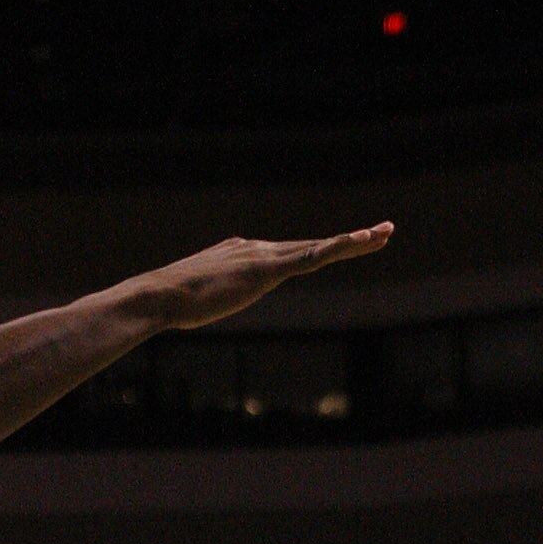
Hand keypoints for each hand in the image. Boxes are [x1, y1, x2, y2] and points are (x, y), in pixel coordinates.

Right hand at [144, 226, 392, 333]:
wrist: (157, 296)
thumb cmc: (166, 305)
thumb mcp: (192, 302)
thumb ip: (201, 299)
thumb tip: (186, 311)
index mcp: (240, 255)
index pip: (286, 254)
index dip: (316, 251)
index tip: (335, 249)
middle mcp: (255, 248)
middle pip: (309, 246)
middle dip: (348, 240)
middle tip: (381, 232)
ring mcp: (262, 256)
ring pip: (318, 247)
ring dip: (355, 241)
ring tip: (384, 234)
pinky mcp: (266, 269)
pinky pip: (312, 256)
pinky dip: (339, 246)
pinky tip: (364, 241)